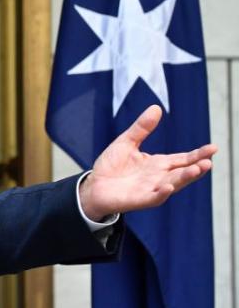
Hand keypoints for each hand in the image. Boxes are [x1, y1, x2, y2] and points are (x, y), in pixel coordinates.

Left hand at [78, 104, 216, 220]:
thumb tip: (156, 107)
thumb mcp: (127, 142)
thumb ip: (142, 128)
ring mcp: (150, 189)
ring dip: (184, 178)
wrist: (94, 186)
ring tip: (197, 169)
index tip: (213, 148)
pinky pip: (153, 198)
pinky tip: (168, 187)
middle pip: (182, 172)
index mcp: (158, 164)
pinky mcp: (138, 200)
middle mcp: (158, 178)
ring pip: (172, 185)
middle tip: (208, 161)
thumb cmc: (111, 166)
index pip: (183, 159)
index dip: (197, 154)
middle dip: (196, 168)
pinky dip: (161, 193)